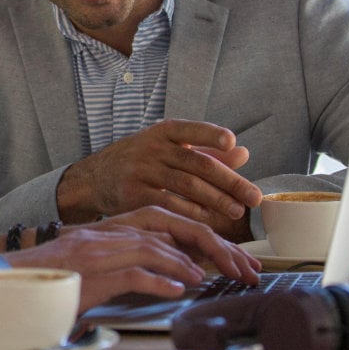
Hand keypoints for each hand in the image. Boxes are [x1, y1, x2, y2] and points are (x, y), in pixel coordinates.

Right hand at [6, 215, 251, 312]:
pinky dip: (159, 280)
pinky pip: (132, 272)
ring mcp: (99, 251)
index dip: (207, 236)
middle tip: (244, 269)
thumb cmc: (56, 274)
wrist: (13, 278)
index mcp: (113, 227)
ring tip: (217, 278)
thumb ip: (133, 254)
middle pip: (170, 226)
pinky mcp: (90, 273)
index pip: (168, 219)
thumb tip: (179, 268)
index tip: (236, 258)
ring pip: (154, 246)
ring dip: (190, 264)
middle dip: (214, 246)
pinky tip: (179, 290)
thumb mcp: (97, 258)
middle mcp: (108, 233)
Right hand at [56, 119, 262, 235]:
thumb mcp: (167, 149)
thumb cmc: (140, 162)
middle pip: (197, 163)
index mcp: (162, 132)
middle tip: (253, 196)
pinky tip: (209, 219)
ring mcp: (141, 171)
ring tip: (237, 210)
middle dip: (229, 181)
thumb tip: (243, 153)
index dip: (211, 135)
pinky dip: (192, 212)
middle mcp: (151, 148)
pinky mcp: (133, 194)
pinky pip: (169, 204)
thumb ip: (206, 151)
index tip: (232, 142)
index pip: (190, 130)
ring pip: (186, 185)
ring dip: (216, 199)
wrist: (95, 178)